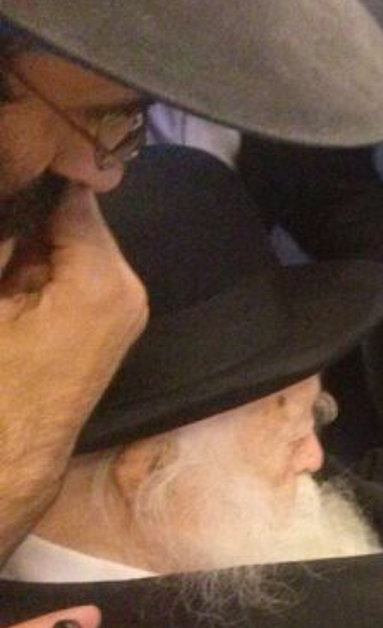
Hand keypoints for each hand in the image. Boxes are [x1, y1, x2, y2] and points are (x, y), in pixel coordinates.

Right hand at [0, 186, 147, 558]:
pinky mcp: (105, 322)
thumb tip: (18, 181)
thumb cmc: (0, 387)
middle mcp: (126, 289)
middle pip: (71, 214)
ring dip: (28, 241)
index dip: (29, 177)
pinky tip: (13, 287)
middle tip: (7, 235)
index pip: (69, 192)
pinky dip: (37, 267)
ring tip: (10, 283)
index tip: (11, 165)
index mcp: (102, 281)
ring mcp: (122, 307)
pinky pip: (70, 270)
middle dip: (25, 212)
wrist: (7, 462)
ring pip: (67, 240)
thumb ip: (7, 241)